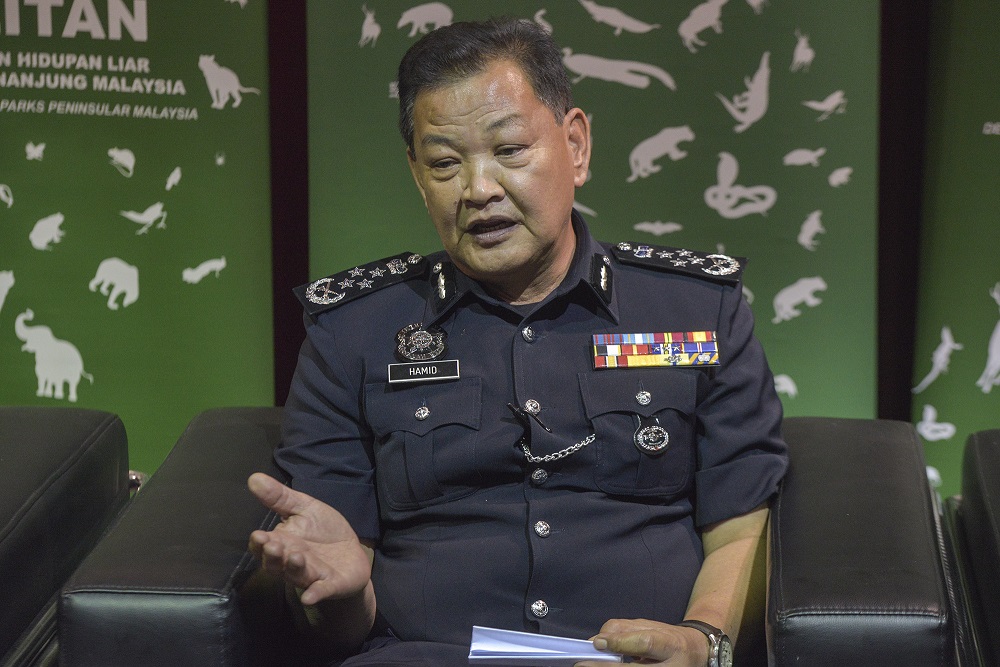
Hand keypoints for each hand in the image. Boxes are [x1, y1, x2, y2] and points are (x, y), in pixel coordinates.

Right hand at [247, 472, 371, 605]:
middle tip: (272, 545)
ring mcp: (311, 575)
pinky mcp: (330, 584)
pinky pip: (321, 590)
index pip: (264, 546)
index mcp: (283, 543)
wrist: (351, 554)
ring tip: (295, 556)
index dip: (259, 543)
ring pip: (297, 575)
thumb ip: (280, 497)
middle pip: (276, 563)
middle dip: (273, 556)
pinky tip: (310, 596)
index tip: (258, 535)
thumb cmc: (323, 531)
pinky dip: (315, 593)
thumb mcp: (305, 508)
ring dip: (294, 568)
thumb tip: (253, 478)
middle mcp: (292, 562)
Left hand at [575, 619, 708, 666]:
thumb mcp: (651, 627)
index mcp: (671, 646)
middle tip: (582, 664)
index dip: (621, 643)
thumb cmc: (669, 640)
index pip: (645, 643)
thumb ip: (625, 630)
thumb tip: (598, 640)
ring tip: (589, 666)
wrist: (696, 657)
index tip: (598, 642)